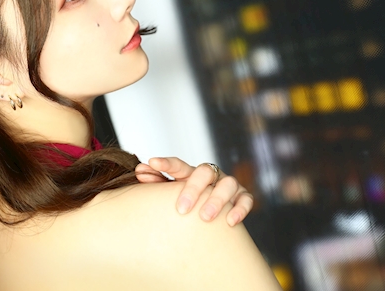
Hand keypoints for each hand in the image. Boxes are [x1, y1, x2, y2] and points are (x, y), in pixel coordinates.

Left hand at [135, 157, 252, 226]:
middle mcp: (211, 175)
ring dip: (217, 200)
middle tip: (182, 209)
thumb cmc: (187, 202)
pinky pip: (246, 199)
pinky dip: (240, 209)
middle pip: (205, 172)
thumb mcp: (171, 192)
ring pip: (228, 184)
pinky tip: (230, 222)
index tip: (152, 163)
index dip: (166, 164)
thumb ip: (156, 182)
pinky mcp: (243, 196)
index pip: (179, 164)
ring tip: (205, 217)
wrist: (211, 217)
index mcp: (190, 173)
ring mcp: (228, 185)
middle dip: (193, 189)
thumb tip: (139, 170)